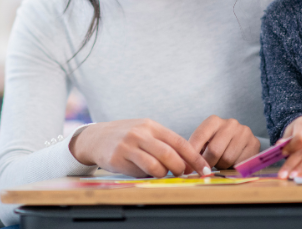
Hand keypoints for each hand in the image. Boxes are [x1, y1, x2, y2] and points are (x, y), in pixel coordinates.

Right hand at [69, 119, 210, 177]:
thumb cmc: (126, 137)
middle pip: (170, 154)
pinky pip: (142, 171)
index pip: (179, 141)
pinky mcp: (119, 157)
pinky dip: (149, 175)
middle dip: (181, 168)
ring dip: (164, 173)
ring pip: (157, 165)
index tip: (205, 169)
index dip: (195, 157)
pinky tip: (146, 172)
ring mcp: (129, 145)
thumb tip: (189, 162)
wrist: (96, 138)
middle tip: (182, 173)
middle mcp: (141, 133)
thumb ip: (164, 143)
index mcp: (152, 126)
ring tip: (162, 172)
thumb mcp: (145, 132)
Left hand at [188, 115, 260, 168]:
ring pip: (227, 159)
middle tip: (207, 168)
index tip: (187, 168)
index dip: (192, 155)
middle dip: (208, 163)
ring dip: (222, 165)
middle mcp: (230, 123)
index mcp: (214, 120)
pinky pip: (240, 163)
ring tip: (221, 162)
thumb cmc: (217, 143)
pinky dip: (234, 167)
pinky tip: (233, 162)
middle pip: (214, 150)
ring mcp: (244, 132)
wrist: (240, 140)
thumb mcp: (205, 142)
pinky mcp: (254, 143)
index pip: (199, 137)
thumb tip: (186, 167)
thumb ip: (195, 151)